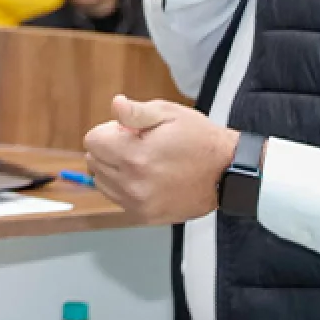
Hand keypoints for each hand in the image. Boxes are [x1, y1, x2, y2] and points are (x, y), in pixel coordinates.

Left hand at [83, 95, 239, 225]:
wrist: (227, 174)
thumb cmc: (199, 139)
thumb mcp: (170, 114)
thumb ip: (137, 111)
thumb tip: (115, 104)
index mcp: (135, 155)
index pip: (92, 141)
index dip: (110, 131)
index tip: (130, 131)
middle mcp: (132, 183)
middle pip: (94, 161)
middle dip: (110, 149)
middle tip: (139, 145)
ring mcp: (138, 203)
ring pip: (101, 182)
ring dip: (113, 169)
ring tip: (143, 162)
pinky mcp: (144, 216)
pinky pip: (116, 198)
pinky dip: (123, 187)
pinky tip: (146, 178)